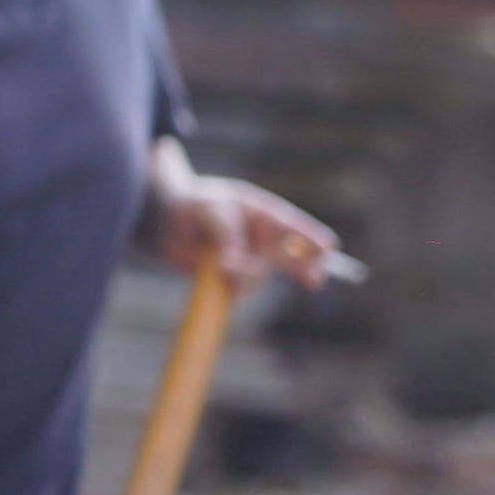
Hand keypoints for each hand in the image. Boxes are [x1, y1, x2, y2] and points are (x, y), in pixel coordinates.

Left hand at [152, 175, 340, 291]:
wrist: (165, 223)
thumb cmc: (194, 204)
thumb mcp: (211, 209)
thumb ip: (227, 234)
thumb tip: (233, 266)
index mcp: (263, 212)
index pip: (292, 226)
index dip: (311, 237)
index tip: (329, 247)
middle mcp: (263, 237)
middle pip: (292, 256)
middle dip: (304, 268)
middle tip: (316, 280)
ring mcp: (252, 259)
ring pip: (261, 276)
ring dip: (244, 275)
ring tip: (218, 264)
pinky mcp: (238, 277)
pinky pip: (243, 289)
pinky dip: (233, 285)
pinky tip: (217, 272)